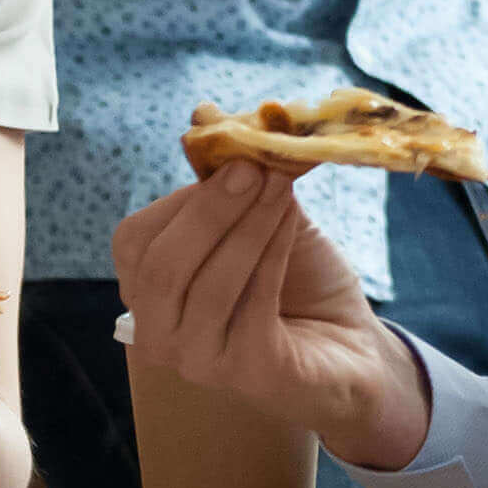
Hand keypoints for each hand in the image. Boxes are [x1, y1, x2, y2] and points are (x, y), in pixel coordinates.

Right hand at [110, 163, 424, 471]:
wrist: (351, 345)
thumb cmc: (298, 280)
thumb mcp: (262, 216)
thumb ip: (231, 174)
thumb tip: (204, 112)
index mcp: (148, 293)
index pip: (136, 242)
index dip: (182, 199)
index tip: (233, 155)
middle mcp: (159, 334)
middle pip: (160, 267)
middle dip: (208, 210)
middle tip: (252, 168)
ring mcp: (197, 361)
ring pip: (204, 287)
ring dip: (246, 228)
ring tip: (281, 188)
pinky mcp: (244, 375)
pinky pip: (249, 308)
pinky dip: (269, 258)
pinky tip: (290, 227)